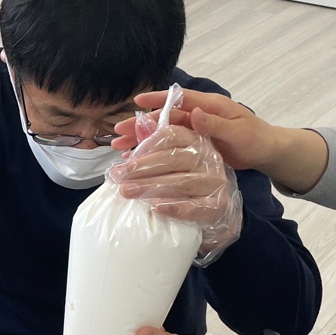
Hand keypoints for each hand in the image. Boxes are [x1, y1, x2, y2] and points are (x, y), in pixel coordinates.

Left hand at [110, 109, 243, 258]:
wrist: (215, 209)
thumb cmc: (187, 179)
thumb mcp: (173, 158)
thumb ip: (155, 142)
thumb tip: (138, 124)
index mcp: (197, 141)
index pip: (171, 136)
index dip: (146, 145)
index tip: (124, 157)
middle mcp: (209, 158)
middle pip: (173, 159)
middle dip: (141, 167)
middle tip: (117, 175)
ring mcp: (215, 181)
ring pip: (181, 182)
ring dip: (150, 186)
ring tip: (126, 191)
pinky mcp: (218, 205)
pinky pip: (196, 207)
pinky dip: (175, 208)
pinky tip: (156, 208)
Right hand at [113, 89, 329, 193]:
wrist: (267, 152)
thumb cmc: (256, 138)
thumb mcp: (237, 131)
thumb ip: (214, 123)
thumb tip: (193, 112)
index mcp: (208, 106)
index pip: (179, 98)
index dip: (157, 99)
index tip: (137, 101)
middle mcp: (198, 116)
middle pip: (164, 118)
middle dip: (140, 124)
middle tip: (117, 131)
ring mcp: (195, 132)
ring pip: (163, 134)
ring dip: (142, 140)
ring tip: (119, 147)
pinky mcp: (194, 146)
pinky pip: (170, 147)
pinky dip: (154, 152)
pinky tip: (138, 159)